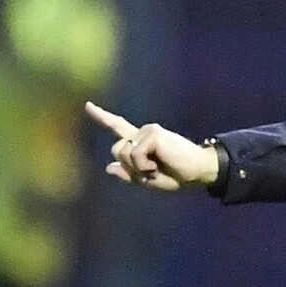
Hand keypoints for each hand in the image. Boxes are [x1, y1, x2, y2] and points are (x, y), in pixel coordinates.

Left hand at [85, 101, 218, 189]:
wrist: (197, 171)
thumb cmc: (177, 175)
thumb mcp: (148, 180)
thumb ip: (129, 174)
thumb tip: (108, 167)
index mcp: (140, 141)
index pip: (117, 126)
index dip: (101, 117)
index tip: (87, 106)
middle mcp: (142, 132)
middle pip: (116, 149)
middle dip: (129, 167)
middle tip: (152, 172)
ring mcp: (148, 131)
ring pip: (124, 153)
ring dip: (138, 168)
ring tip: (157, 168)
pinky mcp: (153, 134)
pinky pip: (135, 155)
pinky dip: (144, 167)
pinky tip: (158, 166)